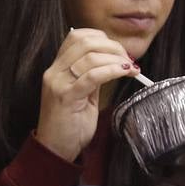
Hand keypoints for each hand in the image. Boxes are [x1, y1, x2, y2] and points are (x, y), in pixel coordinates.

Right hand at [35, 28, 141, 161]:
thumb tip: (112, 62)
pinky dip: (113, 70)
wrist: (55, 149)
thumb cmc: (70, 125)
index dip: (100, 37)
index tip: (118, 50)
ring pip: (91, 56)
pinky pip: (93, 76)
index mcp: (56, 68)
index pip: (76, 36)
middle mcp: (54, 72)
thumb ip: (91, 76)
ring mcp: (58, 83)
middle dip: (112, 47)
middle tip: (128, 60)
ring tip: (130, 68)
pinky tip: (125, 73)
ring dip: (117, 59)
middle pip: (85, 42)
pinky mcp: (66, 96)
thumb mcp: (82, 95)